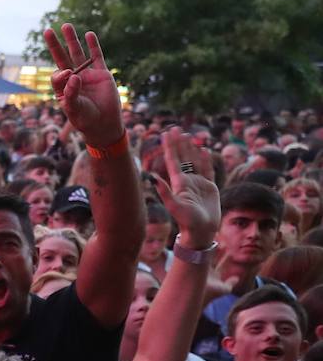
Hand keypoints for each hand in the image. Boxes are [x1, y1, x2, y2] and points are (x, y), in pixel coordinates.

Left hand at [44, 24, 122, 148]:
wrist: (104, 124)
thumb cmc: (85, 119)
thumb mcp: (74, 109)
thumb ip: (71, 93)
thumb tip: (72, 74)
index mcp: (62, 89)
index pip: (57, 75)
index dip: (61, 73)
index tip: (69, 74)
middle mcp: (73, 79)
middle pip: (62, 58)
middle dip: (55, 45)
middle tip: (47, 30)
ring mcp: (87, 75)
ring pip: (78, 54)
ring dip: (72, 40)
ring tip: (66, 25)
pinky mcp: (101, 74)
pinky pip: (96, 57)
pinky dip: (93, 46)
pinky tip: (88, 34)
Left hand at [153, 127, 219, 248]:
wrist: (202, 232)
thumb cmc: (188, 221)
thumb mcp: (175, 206)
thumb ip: (164, 191)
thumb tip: (151, 177)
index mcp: (178, 183)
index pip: (173, 160)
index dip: (170, 146)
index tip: (166, 133)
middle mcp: (186, 181)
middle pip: (182, 157)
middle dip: (179, 143)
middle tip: (176, 128)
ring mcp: (197, 183)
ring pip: (194, 161)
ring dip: (190, 148)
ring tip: (188, 135)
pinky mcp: (209, 187)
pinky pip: (207, 170)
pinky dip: (205, 159)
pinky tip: (203, 149)